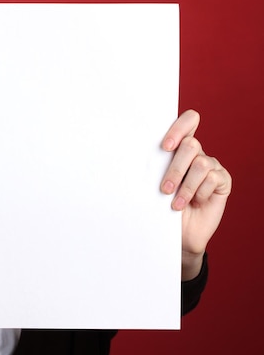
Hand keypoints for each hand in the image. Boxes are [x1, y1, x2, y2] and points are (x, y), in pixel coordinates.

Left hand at [161, 110, 231, 279]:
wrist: (177, 233)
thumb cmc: (160, 206)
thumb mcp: (152, 184)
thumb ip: (152, 167)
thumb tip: (130, 154)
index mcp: (178, 148)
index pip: (188, 121)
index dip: (179, 127)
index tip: (165, 147)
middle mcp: (197, 153)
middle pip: (191, 144)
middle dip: (175, 169)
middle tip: (164, 189)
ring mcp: (211, 165)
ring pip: (201, 163)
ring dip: (185, 186)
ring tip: (176, 204)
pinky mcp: (222, 180)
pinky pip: (213, 178)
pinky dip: (199, 193)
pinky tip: (194, 203)